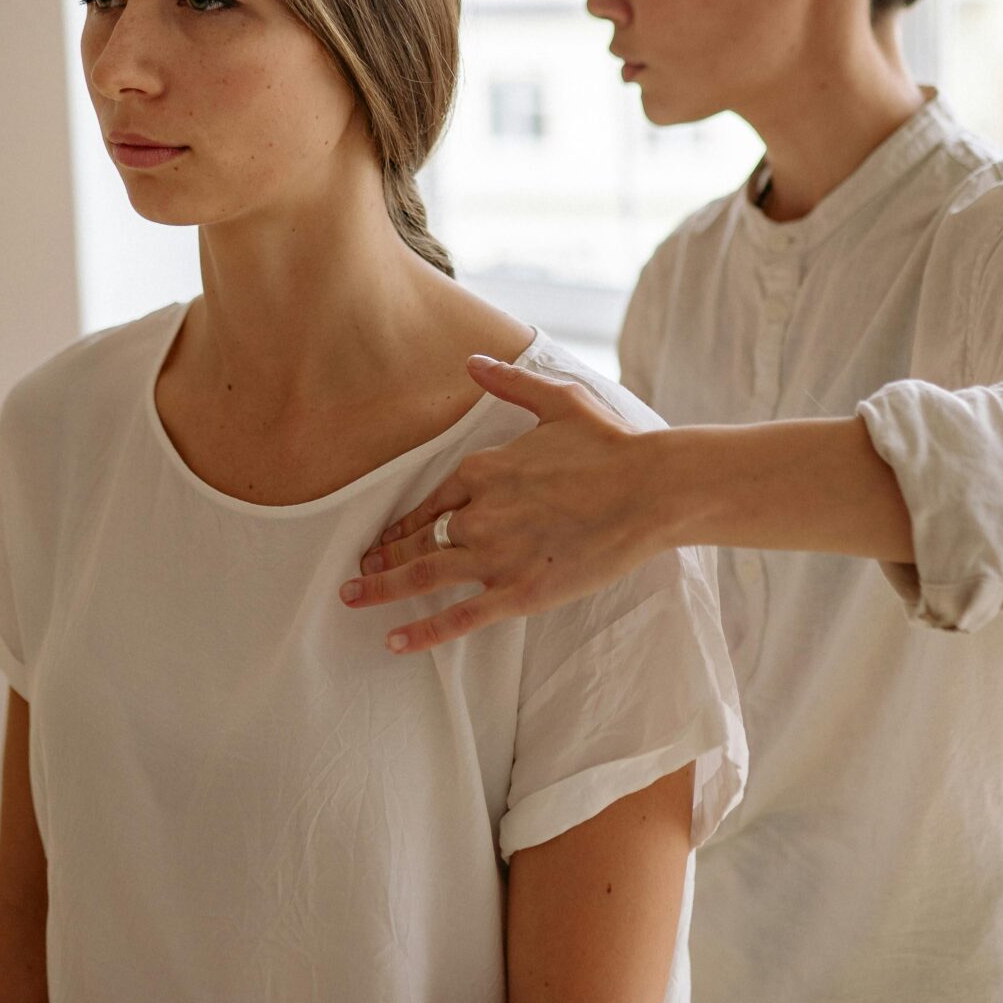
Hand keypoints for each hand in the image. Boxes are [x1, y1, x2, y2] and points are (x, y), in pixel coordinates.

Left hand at [338, 355, 679, 653]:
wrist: (650, 490)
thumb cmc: (610, 445)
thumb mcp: (557, 400)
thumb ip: (509, 383)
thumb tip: (472, 360)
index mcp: (484, 470)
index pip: (430, 501)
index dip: (403, 522)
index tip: (384, 536)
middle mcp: (479, 513)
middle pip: (417, 539)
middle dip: (382, 556)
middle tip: (355, 574)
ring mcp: (496, 555)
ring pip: (422, 575)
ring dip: (381, 589)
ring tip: (351, 599)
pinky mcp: (518, 592)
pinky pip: (459, 617)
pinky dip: (423, 631)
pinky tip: (394, 642)